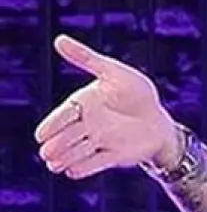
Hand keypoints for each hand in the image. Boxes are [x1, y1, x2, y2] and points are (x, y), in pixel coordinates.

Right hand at [35, 35, 179, 178]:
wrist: (160, 120)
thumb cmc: (137, 93)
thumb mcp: (114, 73)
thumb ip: (87, 59)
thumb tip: (58, 40)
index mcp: (83, 104)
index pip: (63, 115)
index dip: (52, 125)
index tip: (42, 134)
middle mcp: (87, 125)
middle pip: (66, 136)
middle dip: (57, 145)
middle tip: (47, 152)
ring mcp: (98, 142)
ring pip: (76, 152)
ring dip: (65, 158)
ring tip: (55, 164)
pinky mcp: (111, 157)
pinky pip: (93, 165)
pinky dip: (83, 168)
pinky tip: (72, 172)